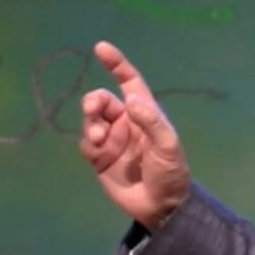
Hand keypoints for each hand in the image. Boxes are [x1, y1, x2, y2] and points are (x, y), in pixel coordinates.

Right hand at [79, 41, 189, 231]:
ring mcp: (110, 140)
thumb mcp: (167, 147)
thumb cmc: (170, 173)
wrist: (160, 206)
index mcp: (144, 114)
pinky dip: (87, 143)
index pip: (129, 82)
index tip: (101, 48)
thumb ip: (151, 122)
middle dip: (93, 101)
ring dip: (90, 123)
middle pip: (102, 100)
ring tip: (97, 139)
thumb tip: (132, 100)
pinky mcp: (98, 158)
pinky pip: (85, 143)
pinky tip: (97, 153)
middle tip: (93, 109)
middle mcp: (125, 122)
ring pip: (90, 120)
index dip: (116, 64)